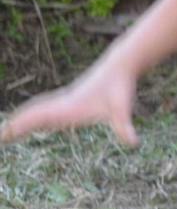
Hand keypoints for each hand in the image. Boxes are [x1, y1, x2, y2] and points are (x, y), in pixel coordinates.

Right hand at [1, 61, 140, 145]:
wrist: (120, 66)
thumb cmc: (120, 88)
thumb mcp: (123, 110)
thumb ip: (124, 127)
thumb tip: (133, 143)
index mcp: (68, 107)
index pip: (38, 118)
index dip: (20, 126)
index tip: (3, 135)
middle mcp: (62, 103)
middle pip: (31, 114)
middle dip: (14, 125)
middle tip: (0, 137)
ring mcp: (64, 99)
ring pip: (37, 110)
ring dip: (21, 119)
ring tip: (9, 131)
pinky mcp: (70, 98)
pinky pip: (45, 107)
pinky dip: (34, 114)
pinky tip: (34, 122)